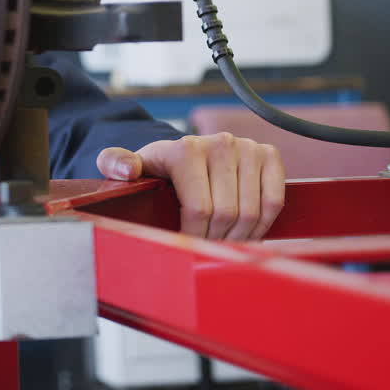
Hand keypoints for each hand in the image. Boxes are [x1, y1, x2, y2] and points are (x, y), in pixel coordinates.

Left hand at [97, 133, 284, 239]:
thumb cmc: (157, 168)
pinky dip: (263, 223)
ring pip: (253, 210)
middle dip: (216, 239)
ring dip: (240, 235)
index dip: (195, 235)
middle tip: (207, 247)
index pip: (200, 209)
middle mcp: (219, 143)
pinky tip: (246, 230)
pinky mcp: (268, 154)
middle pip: (227, 213)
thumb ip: (115, 164)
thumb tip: (127, 169)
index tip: (187, 244)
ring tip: (224, 242)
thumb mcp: (129, 166)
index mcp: (185, 149)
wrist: (184, 152)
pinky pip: (274, 200)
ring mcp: (246, 147)